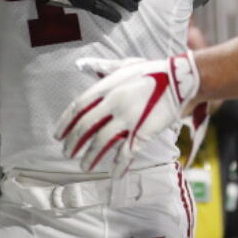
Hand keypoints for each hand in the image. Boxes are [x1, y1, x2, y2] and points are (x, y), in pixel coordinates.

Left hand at [56, 52, 199, 176]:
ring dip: (90, 156)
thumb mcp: (124, 65)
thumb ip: (102, 67)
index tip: (57, 135)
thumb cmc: (153, 71)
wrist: (180, 79)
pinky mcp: (143, 131)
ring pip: (101, 142)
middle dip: (73, 142)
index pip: (78, 107)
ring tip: (83, 166)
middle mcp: (113, 103)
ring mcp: (128, 118)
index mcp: (106, 87)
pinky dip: (119, 165)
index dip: (65, 123)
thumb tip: (83, 64)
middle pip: (85, 127)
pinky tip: (113, 173)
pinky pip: (127, 152)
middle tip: (66, 153)